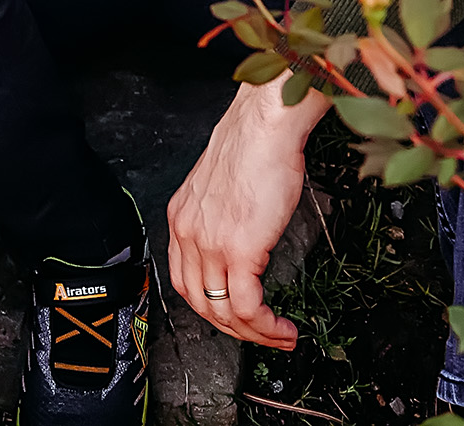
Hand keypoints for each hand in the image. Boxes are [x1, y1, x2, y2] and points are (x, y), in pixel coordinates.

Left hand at [166, 79, 328, 347]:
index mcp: (182, 218)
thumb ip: (221, 216)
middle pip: (199, 303)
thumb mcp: (222, 186)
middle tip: (260, 335)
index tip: (235, 316)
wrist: (266, 126)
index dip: (210, 307)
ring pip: (223, 311)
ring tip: (279, 337)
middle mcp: (188, 233)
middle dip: (232, 329)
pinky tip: (282, 328)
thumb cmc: (254, 146)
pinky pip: (246, 306)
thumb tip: (240, 237)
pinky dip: (265, 326)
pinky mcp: (239, 250)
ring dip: (254, 334)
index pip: (184, 281)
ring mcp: (210, 244)